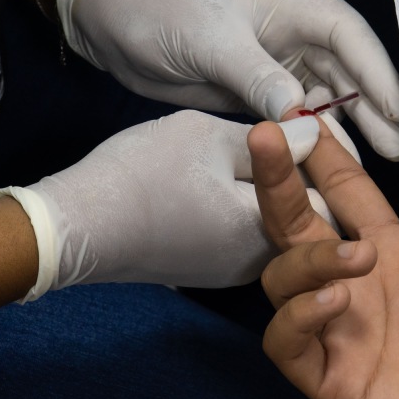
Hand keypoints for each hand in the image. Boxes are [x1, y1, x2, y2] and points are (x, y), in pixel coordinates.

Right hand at [0, 111, 325, 297]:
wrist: (75, 226)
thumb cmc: (142, 176)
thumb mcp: (210, 138)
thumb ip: (271, 141)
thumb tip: (313, 134)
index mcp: (266, 232)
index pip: (323, 200)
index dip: (318, 159)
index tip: (307, 126)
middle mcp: (255, 264)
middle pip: (299, 216)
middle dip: (294, 177)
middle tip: (278, 136)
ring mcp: (226, 271)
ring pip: (265, 223)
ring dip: (263, 192)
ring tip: (243, 151)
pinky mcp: (201, 268)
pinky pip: (238, 234)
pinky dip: (236, 206)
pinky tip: (213, 178)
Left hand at [58, 0, 398, 159]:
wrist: (108, 18)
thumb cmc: (157, 9)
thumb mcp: (208, 40)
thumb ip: (256, 76)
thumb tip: (299, 113)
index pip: (347, 32)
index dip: (376, 71)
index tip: (397, 111)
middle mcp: (290, 24)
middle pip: (345, 65)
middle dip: (371, 105)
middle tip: (396, 148)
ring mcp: (273, 56)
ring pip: (323, 92)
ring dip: (346, 125)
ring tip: (372, 163)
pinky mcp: (254, 83)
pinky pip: (293, 111)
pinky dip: (310, 134)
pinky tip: (327, 160)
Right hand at [248, 120, 398, 398]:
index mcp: (395, 254)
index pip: (344, 196)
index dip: (324, 159)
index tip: (302, 119)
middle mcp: (359, 287)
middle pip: (296, 227)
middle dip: (278, 181)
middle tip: (270, 138)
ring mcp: (342, 333)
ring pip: (281, 280)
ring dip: (307, 257)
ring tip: (357, 255)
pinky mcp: (334, 379)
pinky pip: (286, 342)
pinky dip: (299, 315)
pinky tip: (337, 299)